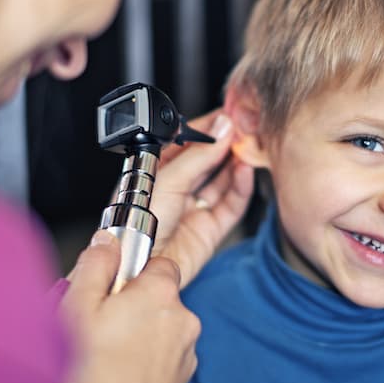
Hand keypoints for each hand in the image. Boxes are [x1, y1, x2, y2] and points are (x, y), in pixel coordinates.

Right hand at [62, 231, 199, 382]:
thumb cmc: (89, 382)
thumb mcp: (77, 308)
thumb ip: (96, 266)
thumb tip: (107, 241)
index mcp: (161, 295)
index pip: (158, 262)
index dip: (130, 270)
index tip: (109, 282)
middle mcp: (183, 322)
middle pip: (155, 298)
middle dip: (128, 306)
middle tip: (94, 325)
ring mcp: (184, 357)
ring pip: (157, 331)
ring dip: (134, 336)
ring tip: (99, 357)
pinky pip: (158, 361)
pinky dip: (139, 364)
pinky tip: (112, 378)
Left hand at [149, 110, 254, 288]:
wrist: (136, 267)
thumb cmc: (134, 225)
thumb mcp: (166, 179)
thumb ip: (198, 155)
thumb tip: (222, 130)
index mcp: (156, 170)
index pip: (187, 141)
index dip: (208, 128)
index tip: (228, 115)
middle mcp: (175, 188)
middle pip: (207, 159)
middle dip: (226, 144)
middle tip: (244, 128)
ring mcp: (193, 208)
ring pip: (222, 180)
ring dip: (236, 163)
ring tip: (248, 146)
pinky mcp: (209, 229)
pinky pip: (231, 204)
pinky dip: (241, 187)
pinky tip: (245, 170)